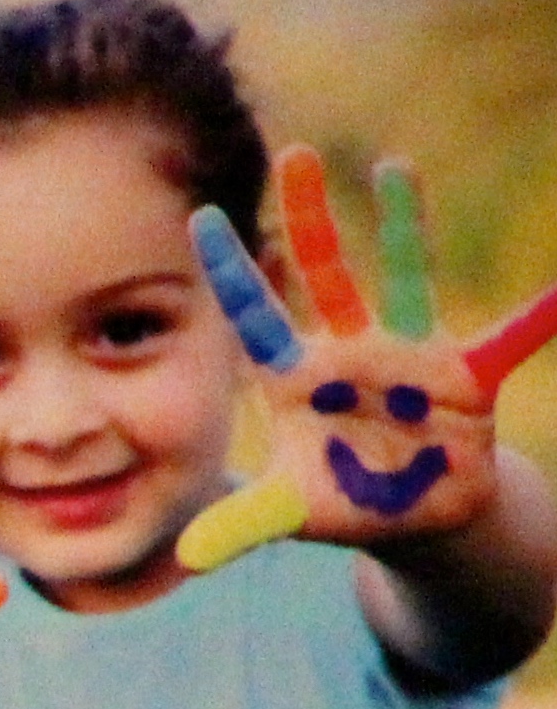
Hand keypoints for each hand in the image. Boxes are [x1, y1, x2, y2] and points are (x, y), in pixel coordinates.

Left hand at [179, 148, 556, 570]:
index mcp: (297, 379)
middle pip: (323, 272)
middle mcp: (349, 351)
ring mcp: (409, 356)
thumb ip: (242, 523)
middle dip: (308, 216)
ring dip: (401, 224)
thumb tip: (187, 556)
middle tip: (293, 151)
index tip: (202, 217)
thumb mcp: (289, 514)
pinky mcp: (467, 376)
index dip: (232, 272)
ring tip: (393, 168)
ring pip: (402, 276)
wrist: (414, 515)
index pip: (255, 317)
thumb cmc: (343, 502)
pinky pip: (512, 337)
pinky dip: (541, 315)